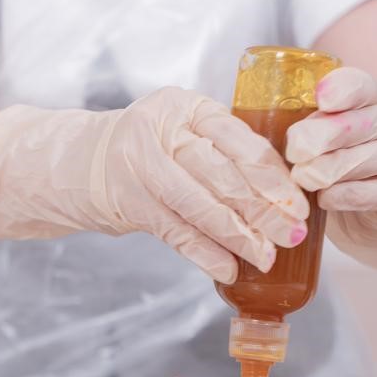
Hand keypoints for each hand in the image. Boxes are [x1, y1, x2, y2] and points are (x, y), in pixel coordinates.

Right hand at [0, 87, 310, 283]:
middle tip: (293, 235)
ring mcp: (139, 167)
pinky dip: (204, 253)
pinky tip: (228, 269)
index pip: (239, 140)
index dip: (272, 176)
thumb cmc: (147, 149)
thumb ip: (223, 148)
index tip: (299, 203)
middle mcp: (160, 131)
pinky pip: (174, 231)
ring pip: (199, 206)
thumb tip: (286, 193)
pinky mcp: (127, 202)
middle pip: (222, 174)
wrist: (78, 162)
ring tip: (265, 257)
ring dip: (237, 236)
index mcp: (185, 106)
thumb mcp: (183, 130)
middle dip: (262, 210)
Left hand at [286, 67, 376, 268]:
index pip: (362, 85)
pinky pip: (374, 193)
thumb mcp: (325, 129)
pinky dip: (346, 196)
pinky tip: (324, 199)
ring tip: (302, 177)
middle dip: (324, 135)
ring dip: (330, 168)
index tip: (320, 98)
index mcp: (371, 98)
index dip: (342, 89)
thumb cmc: (341, 153)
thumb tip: (245, 117)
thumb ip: (297, 119)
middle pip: (360, 124)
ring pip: (367, 158)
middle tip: (295, 149)